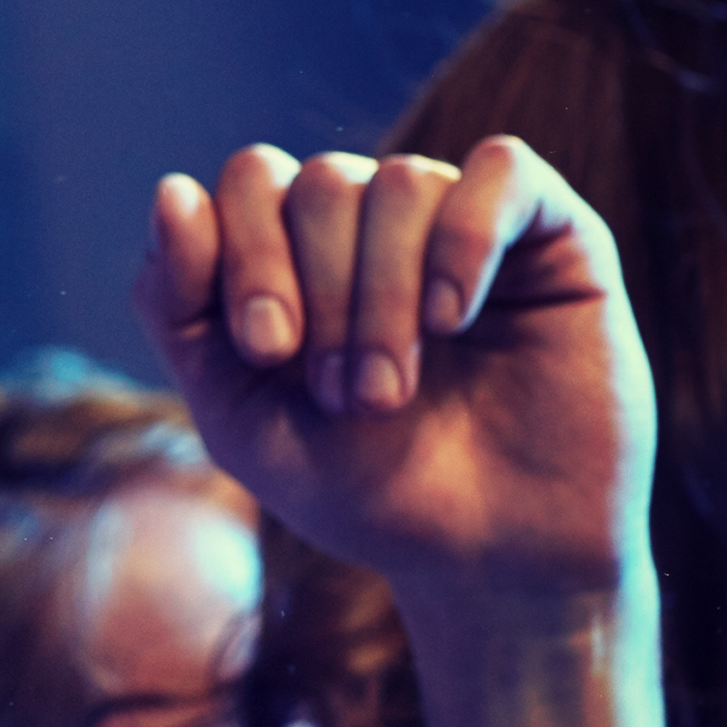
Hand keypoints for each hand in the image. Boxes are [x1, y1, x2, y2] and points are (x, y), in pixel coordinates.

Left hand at [135, 138, 653, 610]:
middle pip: (321, 182)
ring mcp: (465, 225)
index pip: (252, 181)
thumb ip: (178, 305)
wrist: (485, 558)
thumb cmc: (359, 490)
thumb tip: (172, 189)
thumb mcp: (236, 412)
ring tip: (389, 390)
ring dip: (382, 292)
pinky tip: (451, 320)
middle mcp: (378, 226)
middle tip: (339, 394)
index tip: (266, 350)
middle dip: (319, 290)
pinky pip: (503, 168)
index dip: (244, 253)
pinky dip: (464, 238)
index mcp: (297, 253)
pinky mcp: (555, 236)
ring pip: (403, 180)